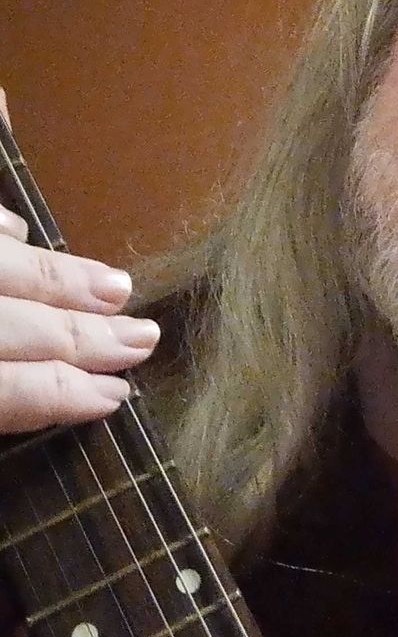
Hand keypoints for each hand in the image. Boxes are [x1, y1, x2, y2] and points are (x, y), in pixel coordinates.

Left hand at [0, 205, 159, 433]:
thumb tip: (46, 410)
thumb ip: (0, 405)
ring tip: (119, 286)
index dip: (65, 395)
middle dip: (90, 336)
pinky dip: (3, 226)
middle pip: (26, 329)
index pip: (13, 392)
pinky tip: (22, 232)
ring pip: (9, 268)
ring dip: (67, 278)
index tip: (116, 397)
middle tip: (145, 339)